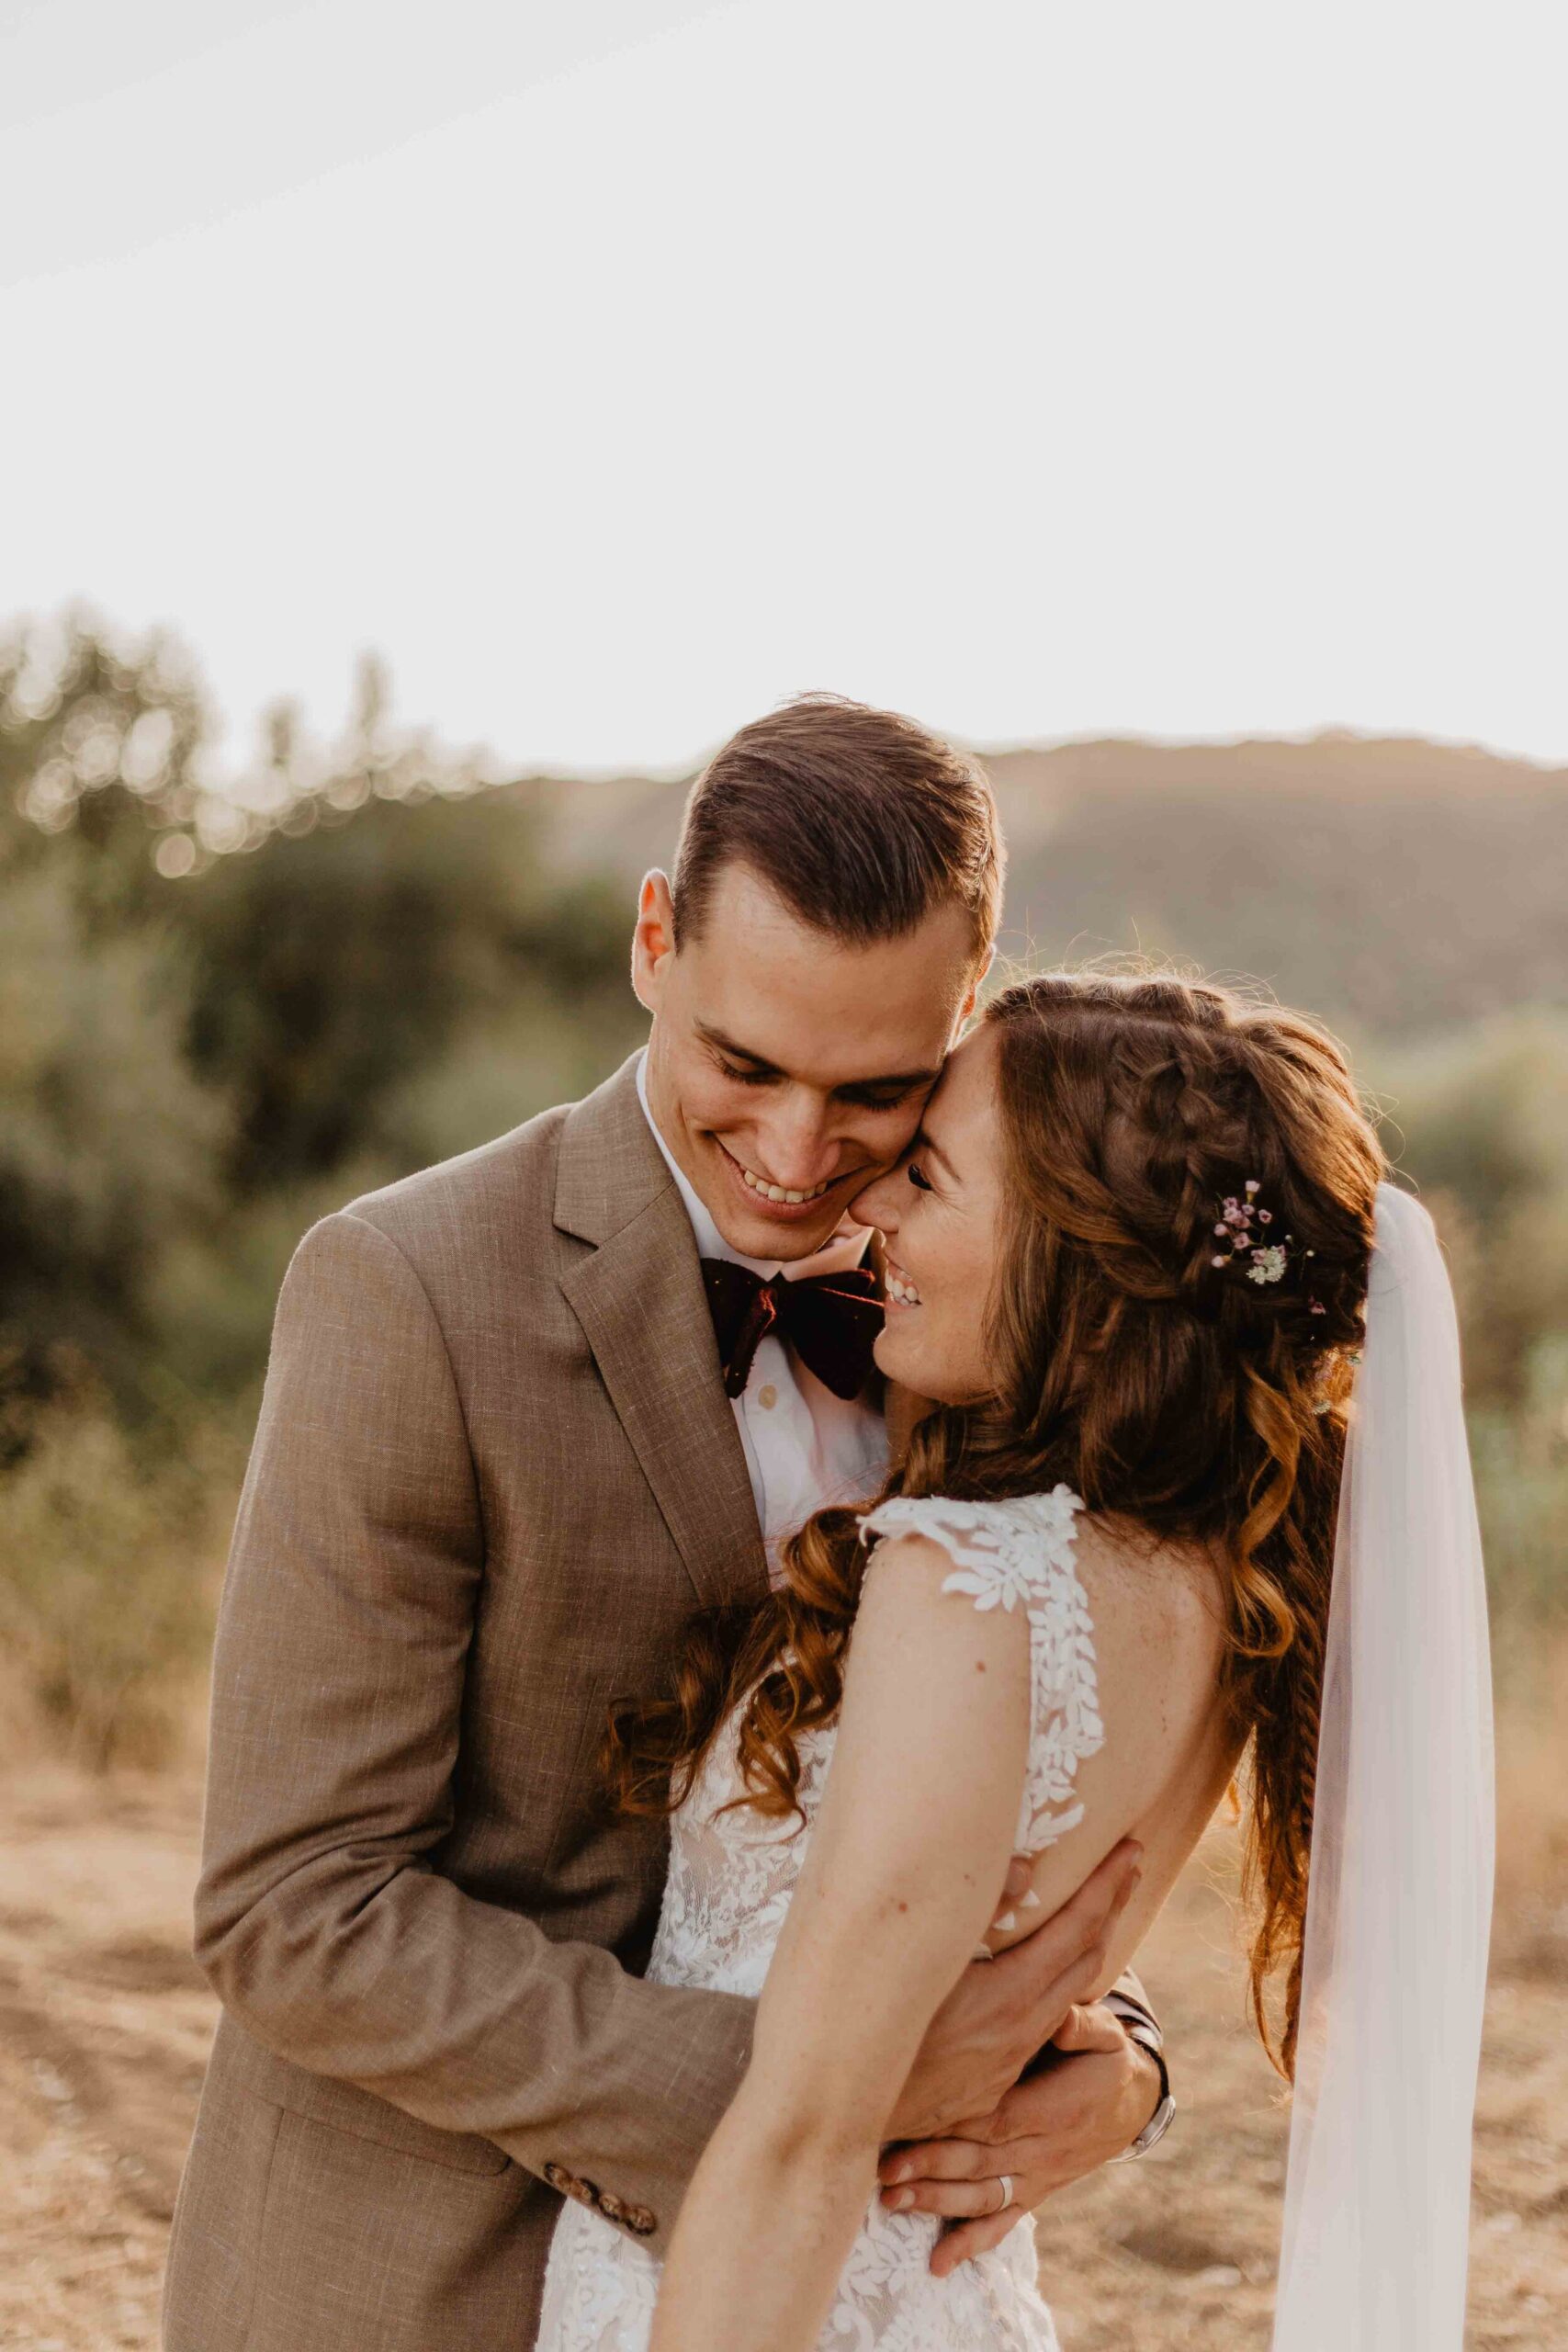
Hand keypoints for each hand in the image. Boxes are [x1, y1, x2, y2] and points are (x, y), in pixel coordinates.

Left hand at [878, 2004, 1162, 2276]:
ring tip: (893, 2202)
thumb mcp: (1107, 2036)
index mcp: (1059, 2109)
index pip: (1000, 2119)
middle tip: (886, 2170)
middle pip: (982, 2161)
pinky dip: (970, 2243)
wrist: (1129, 2107)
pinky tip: (938, 2263)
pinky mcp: (1033, 2193)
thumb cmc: (1106, 2061)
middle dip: (931, 2166)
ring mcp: (1037, 2177)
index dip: (958, 2125)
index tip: (914, 2120)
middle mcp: (1045, 2151)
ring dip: (937, 2202)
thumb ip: (1082, 2025)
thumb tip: (1058, 2017)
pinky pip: (1002, 2222)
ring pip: (984, 2195)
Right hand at [883, 1840, 1141, 2145]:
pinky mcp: (994, 2079)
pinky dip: (1063, 1980)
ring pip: (1070, 1993)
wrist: (849, 2119)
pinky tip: (1051, 1972)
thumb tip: (1027, 1868)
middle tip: (1131, 1866)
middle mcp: (1022, 2027)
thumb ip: (973, 1912)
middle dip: (1113, 1906)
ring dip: (1092, 1944)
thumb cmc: (871, 2032)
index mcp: (1009, 1995)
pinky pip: (1047, 2018)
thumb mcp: (919, 1964)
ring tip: (1102, 1910)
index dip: (1107, 1885)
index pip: (1077, 1929)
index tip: (1132, 1848)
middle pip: (1087, 1958)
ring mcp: (1011, 2057)